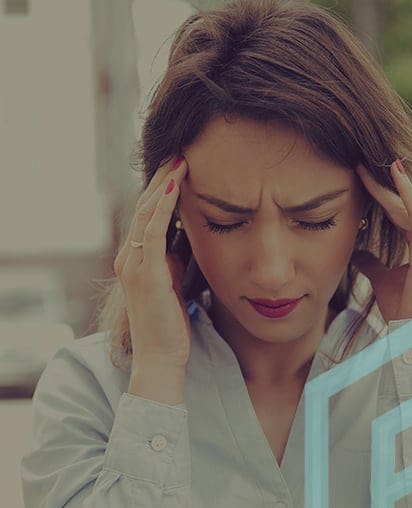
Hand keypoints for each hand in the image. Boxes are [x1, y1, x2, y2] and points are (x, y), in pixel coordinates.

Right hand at [113, 156, 190, 368]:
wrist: (162, 357)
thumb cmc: (171, 323)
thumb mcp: (174, 282)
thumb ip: (174, 258)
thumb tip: (186, 236)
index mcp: (137, 258)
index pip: (148, 214)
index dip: (163, 188)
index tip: (181, 166)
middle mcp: (129, 256)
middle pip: (145, 206)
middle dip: (162, 177)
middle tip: (179, 151)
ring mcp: (133, 263)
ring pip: (146, 212)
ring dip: (163, 183)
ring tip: (180, 158)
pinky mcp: (144, 273)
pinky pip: (152, 230)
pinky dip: (163, 205)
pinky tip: (176, 184)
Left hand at [351, 159, 411, 323]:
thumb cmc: (404, 308)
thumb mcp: (383, 279)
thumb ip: (372, 263)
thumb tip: (357, 252)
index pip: (400, 211)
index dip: (381, 194)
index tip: (360, 177)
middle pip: (404, 204)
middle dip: (381, 184)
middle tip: (358, 163)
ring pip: (408, 204)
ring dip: (387, 184)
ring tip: (365, 164)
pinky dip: (406, 192)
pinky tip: (394, 172)